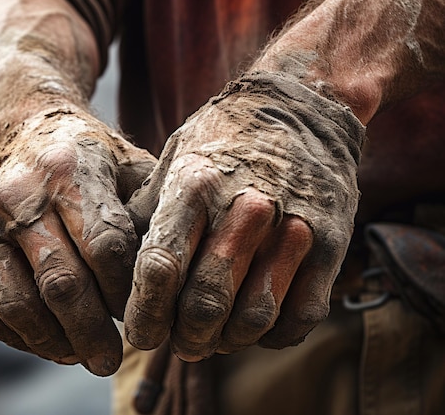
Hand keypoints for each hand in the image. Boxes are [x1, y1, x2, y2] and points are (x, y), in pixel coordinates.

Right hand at [0, 106, 155, 375]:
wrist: (24, 129)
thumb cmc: (90, 156)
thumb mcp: (130, 164)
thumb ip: (154, 211)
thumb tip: (173, 278)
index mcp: (70, 168)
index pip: (106, 246)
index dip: (126, 290)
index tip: (142, 313)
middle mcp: (19, 194)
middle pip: (61, 282)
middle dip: (92, 332)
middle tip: (111, 360)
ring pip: (18, 304)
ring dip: (54, 343)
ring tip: (82, 356)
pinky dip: (19, 339)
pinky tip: (50, 344)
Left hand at [124, 73, 364, 360]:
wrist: (302, 106)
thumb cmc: (225, 141)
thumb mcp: (173, 162)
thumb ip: (147, 217)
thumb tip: (118, 277)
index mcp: (194, 185)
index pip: (159, 267)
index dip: (144, 314)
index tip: (140, 334)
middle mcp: (243, 207)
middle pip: (206, 303)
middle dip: (185, 337)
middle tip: (180, 343)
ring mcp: (292, 226)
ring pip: (254, 318)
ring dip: (228, 342)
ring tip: (214, 338)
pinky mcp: (330, 242)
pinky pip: (302, 316)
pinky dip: (273, 335)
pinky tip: (255, 326)